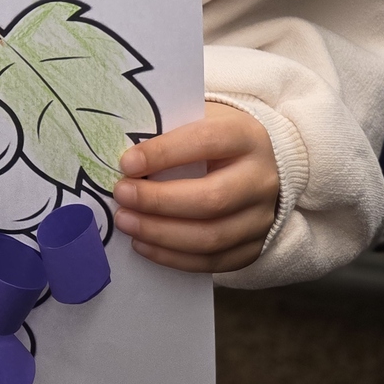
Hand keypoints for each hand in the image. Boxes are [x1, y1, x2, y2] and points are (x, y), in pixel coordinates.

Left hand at [112, 103, 278, 272]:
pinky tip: (142, 244)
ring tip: (125, 221)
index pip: (205, 143)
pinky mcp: (253, 247)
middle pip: (211, 199)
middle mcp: (261, 179)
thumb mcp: (197, 121)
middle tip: (122, 196)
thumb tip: (126, 162)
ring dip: (160, 233)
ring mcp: (261, 218)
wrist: (256, 166)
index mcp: (246, 137)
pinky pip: (212, 262)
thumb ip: (167, 134)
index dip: (163, 154)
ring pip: (211, 237)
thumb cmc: (213, 141)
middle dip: (158, 201)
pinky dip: (172, 257)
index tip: (127, 163)